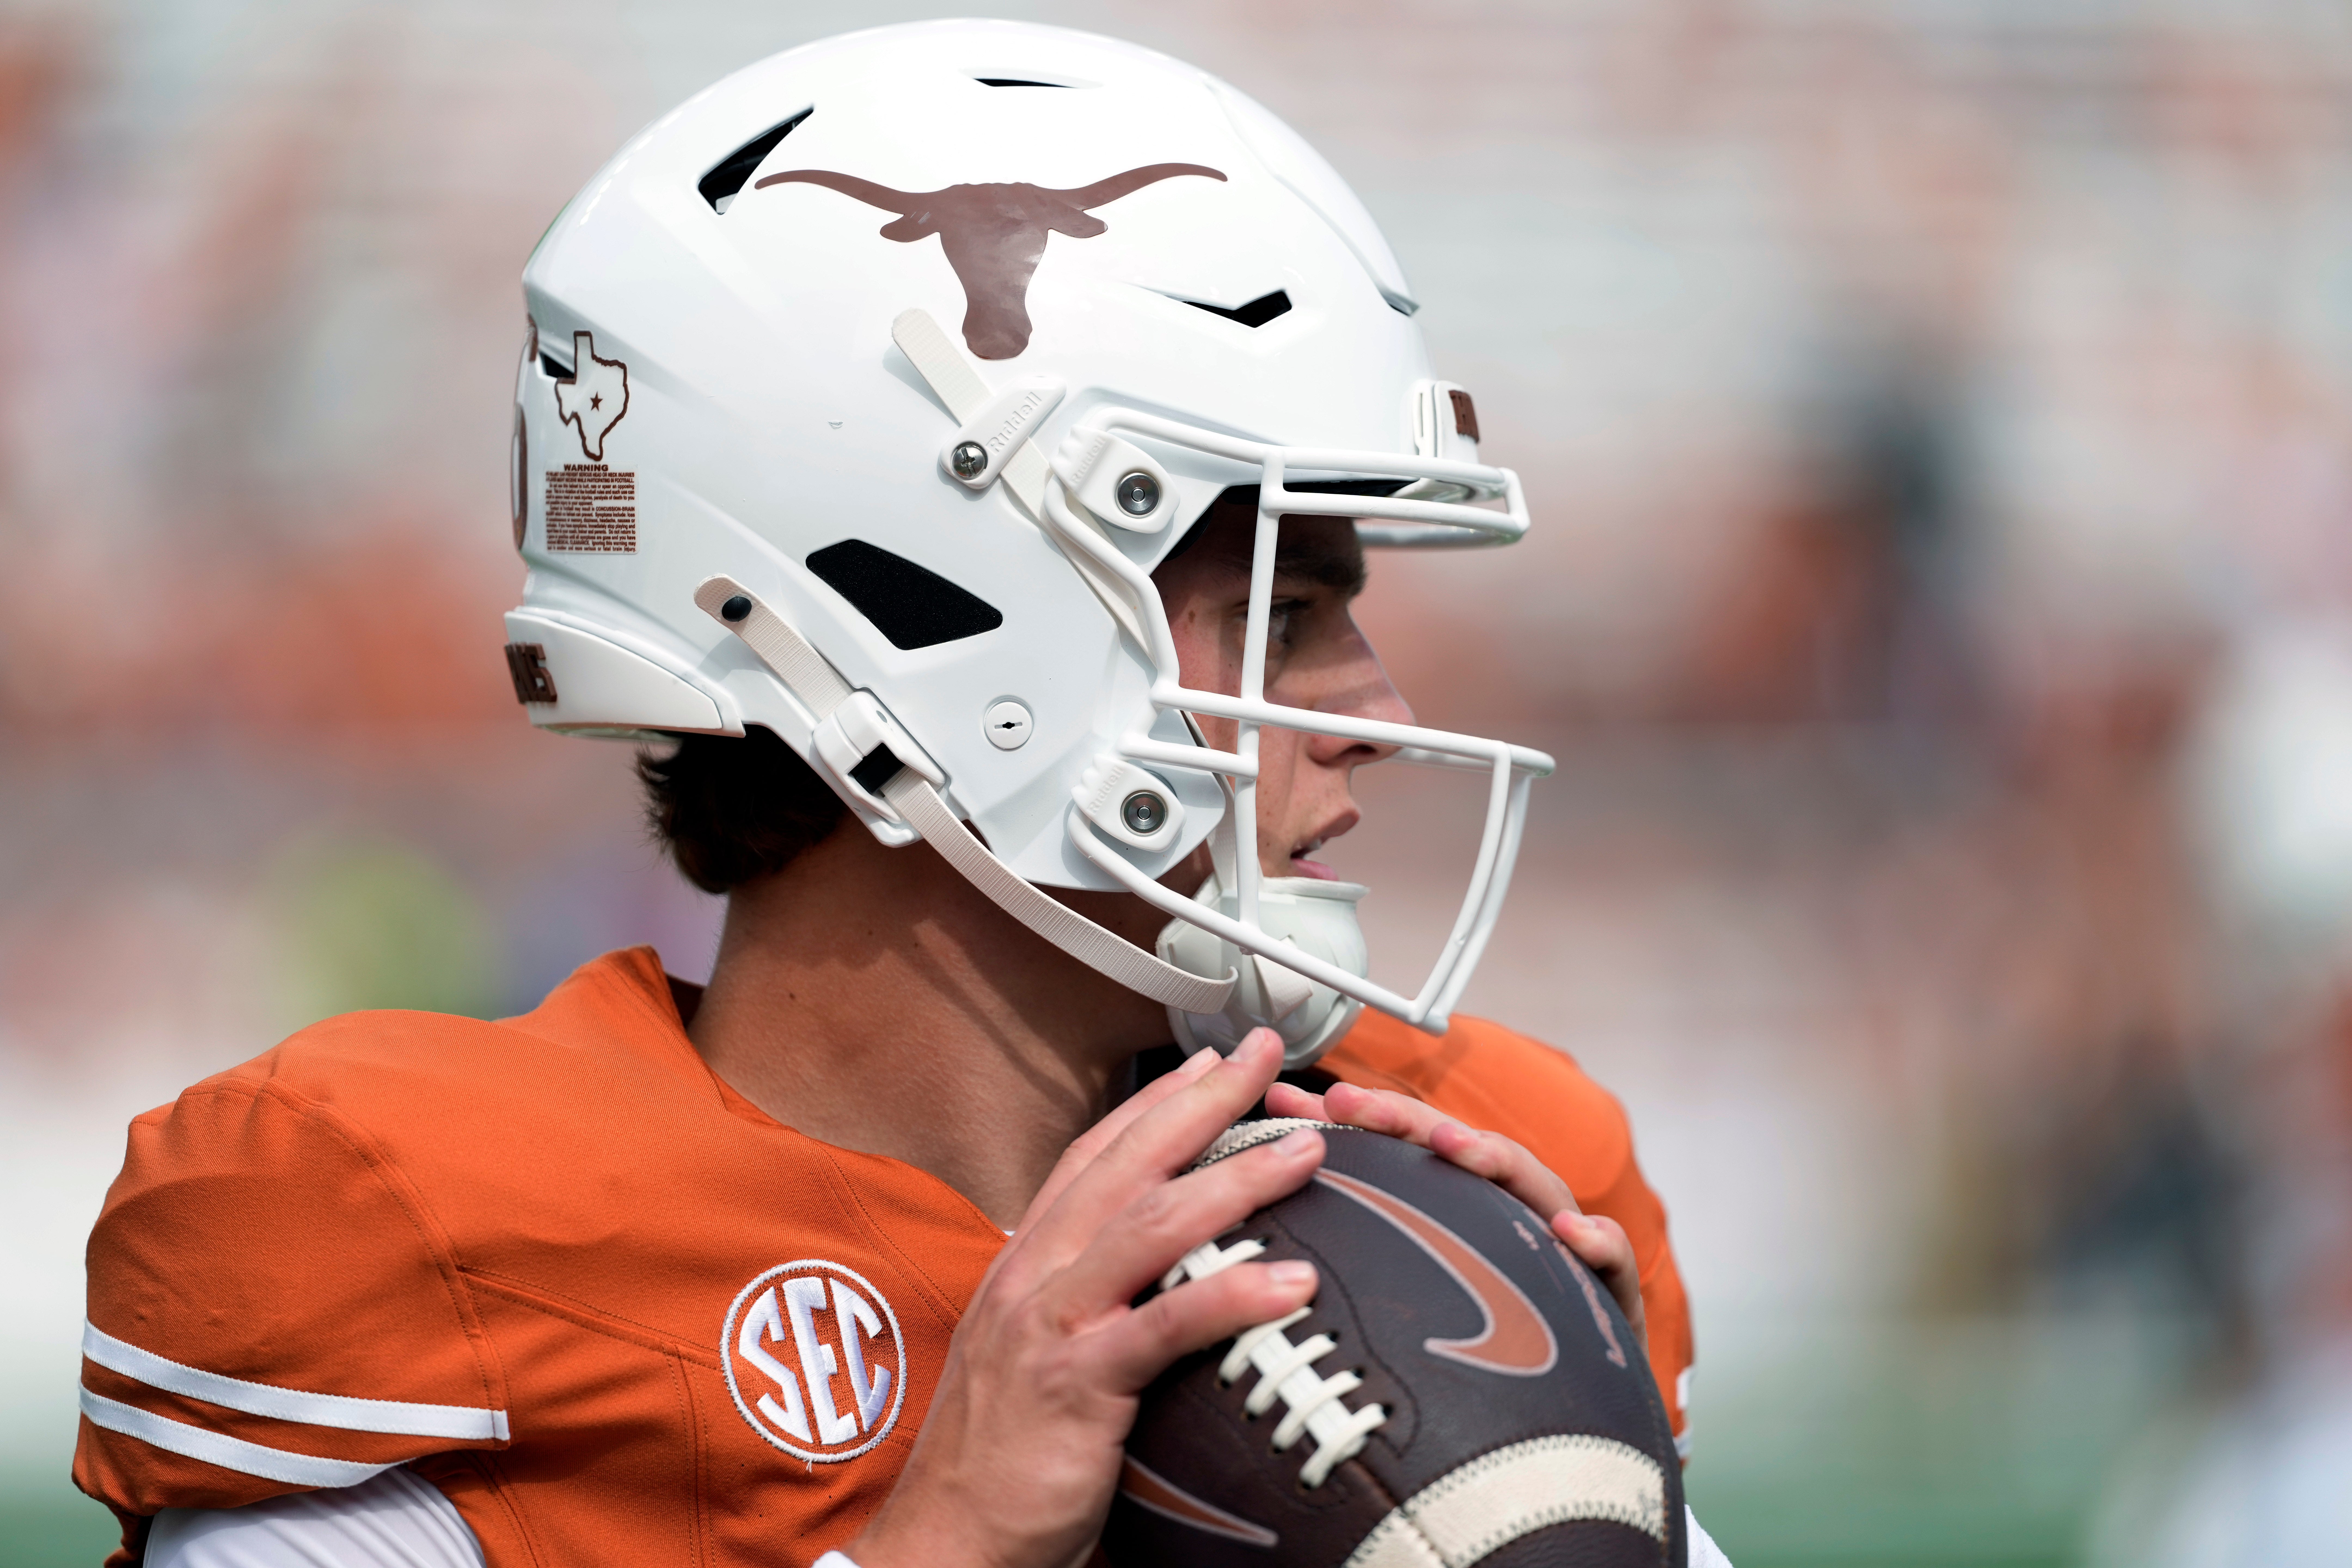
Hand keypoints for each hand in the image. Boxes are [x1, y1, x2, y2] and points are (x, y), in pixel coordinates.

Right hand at [851, 1030, 1323, 1567]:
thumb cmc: (1000, 1457)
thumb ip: (1086, 1305)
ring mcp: (1052, 1326)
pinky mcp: (1076, 1385)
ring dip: (1235, 1181)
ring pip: (1150, 1225)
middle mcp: (1035, 1276)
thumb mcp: (1037, 1354)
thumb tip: (1152, 1279)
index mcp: (1028, 1264)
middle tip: (1266, 1057)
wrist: (947, 1541)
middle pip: (1128, 1165)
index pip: (1097, 1156)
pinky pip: (1165, 1327)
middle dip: (1203, 1103)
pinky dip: (1232, 1298)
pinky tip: (1292, 1282)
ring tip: (1304, 1153)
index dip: (1155, 1103)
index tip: (1213, 1064)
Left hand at [1263, 1078, 1645, 1353]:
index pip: (1410, 1144)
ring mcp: (1562, 1242)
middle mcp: (1513, 1208)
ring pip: (1533, 1184)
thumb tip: (1272, 1175)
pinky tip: (1568, 1232)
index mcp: (1466, 1200)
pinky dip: (1595, 1238)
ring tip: (1454, 1144)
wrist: (1576, 1402)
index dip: (1361, 1117)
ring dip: (1493, 1158)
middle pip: (1462, 1151)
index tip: (1306, 1100)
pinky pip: (1609, 1257)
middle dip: (1406, 1121)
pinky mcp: (1607, 1288)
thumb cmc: (1492, 1325)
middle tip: (1355, 1103)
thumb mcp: (1424, 1272)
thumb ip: (1360, 1219)